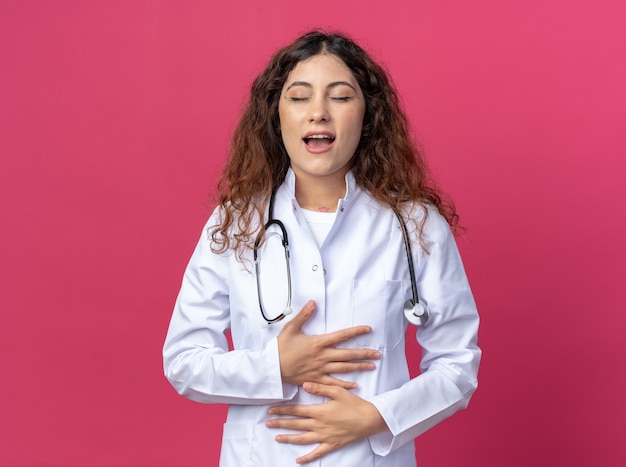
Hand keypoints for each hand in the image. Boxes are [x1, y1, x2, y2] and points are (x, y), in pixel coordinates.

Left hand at [266, 382, 388, 463]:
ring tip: (277, 437)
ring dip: (288, 438)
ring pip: (302, 438)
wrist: (370, 419)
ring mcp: (325, 437)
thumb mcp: (337, 391)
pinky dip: (307, 457)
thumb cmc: (354, 404)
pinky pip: (317, 453)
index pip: (296, 410)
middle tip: (267, 423)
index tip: (271, 410)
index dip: (282, 410)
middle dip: (280, 423)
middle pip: (296, 424)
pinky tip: (298, 460)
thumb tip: (304, 384)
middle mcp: (319, 425)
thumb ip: (320, 388)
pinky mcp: (332, 445)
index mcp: (319, 411)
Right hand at [277, 300, 380, 388]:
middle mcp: (322, 356)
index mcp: (318, 343)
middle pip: (347, 354)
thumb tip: (313, 303)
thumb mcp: (291, 328)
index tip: (368, 329)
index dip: (356, 331)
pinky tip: (355, 385)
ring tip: (371, 366)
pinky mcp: (316, 379)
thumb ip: (303, 315)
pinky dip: (345, 384)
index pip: (341, 335)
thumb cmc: (281, 348)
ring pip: (344, 368)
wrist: (273, 368)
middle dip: (363, 353)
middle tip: (377, 354)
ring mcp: (320, 369)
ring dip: (358, 367)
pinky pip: (333, 383)